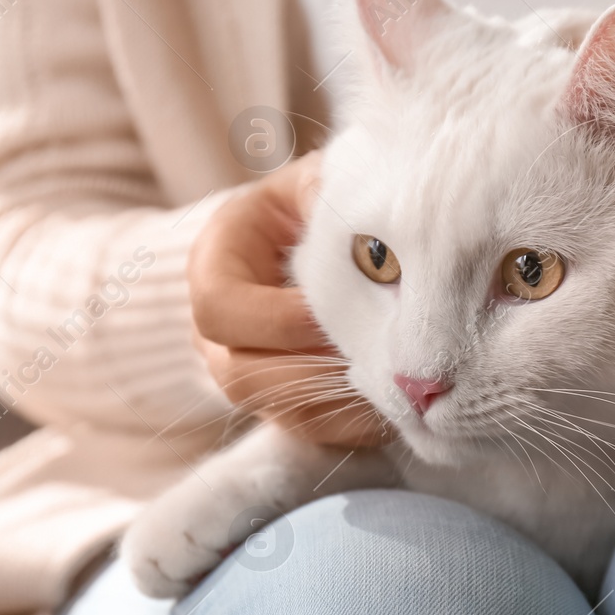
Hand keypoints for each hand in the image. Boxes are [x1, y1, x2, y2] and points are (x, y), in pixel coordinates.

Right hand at [188, 153, 388, 446]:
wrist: (334, 238)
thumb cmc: (325, 202)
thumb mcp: (320, 184)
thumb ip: (331, 203)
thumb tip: (374, 241)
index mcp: (216, 263)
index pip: (218, 307)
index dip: (276, 319)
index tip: (338, 313)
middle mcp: (219, 330)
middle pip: (240, 374)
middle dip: (311, 369)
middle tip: (376, 354)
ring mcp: (250, 372)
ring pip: (279, 410)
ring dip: (337, 401)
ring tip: (395, 381)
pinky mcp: (288, 403)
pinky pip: (313, 431)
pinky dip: (354, 422)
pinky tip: (399, 402)